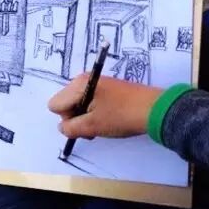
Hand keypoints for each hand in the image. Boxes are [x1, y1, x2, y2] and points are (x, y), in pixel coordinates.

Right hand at [48, 74, 162, 138]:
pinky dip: (94, 113)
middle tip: (92, 129)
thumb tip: (63, 128)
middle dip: (75, 119)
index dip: (66, 119)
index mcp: (78, 85)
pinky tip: (108, 119)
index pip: (55, 105)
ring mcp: (96, 84)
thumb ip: (71, 128)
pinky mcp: (106, 89)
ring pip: (78, 105)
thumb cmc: (121, 116)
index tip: (82, 124)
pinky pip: (90, 102)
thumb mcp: (93, 126)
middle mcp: (84, 80)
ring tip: (102, 126)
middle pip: (66, 103)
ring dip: (85, 118)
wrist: (153, 109)